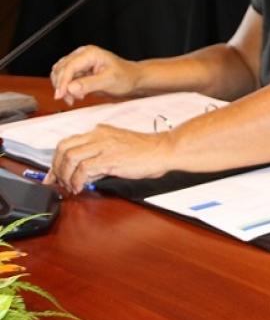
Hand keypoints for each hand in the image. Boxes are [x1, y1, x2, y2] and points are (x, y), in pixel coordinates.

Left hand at [45, 124, 171, 193]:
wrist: (164, 149)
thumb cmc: (147, 151)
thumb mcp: (118, 148)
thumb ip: (99, 158)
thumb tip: (85, 174)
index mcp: (100, 131)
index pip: (68, 142)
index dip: (57, 160)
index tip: (54, 175)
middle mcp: (98, 135)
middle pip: (63, 148)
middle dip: (57, 168)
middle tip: (60, 181)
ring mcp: (104, 145)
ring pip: (70, 157)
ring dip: (66, 176)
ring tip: (71, 186)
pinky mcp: (110, 158)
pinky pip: (83, 169)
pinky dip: (77, 181)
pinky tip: (81, 187)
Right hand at [50, 45, 140, 104]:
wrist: (132, 79)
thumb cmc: (125, 76)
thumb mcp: (109, 81)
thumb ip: (89, 84)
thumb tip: (70, 88)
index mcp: (90, 53)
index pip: (69, 67)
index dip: (63, 82)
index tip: (61, 95)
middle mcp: (82, 55)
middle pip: (60, 70)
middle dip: (62, 86)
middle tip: (70, 99)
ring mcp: (79, 63)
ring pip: (59, 74)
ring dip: (63, 88)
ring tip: (75, 98)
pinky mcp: (78, 71)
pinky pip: (65, 80)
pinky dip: (66, 89)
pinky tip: (76, 96)